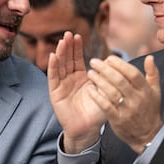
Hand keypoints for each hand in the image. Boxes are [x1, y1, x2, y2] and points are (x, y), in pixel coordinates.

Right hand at [48, 32, 106, 153]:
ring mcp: (62, 86)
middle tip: (68, 33)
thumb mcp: (104, 91)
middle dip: (67, 47)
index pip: (77, 59)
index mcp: (81, 78)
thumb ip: (106, 78)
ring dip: (60, 53)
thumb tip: (110, 61)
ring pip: (60, 66)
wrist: (88, 130)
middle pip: (67, 59)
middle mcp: (70, 80)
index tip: (78, 36)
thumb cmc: (97, 112)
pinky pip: (53, 78)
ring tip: (62, 41)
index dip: (77, 48)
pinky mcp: (55, 93)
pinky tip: (53, 56)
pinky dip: (53, 67)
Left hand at [87, 55, 162, 153]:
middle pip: (120, 81)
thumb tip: (149, 57)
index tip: (108, 58)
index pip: (133, 73)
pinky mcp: (118, 120)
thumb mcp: (156, 91)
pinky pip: (105, 106)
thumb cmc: (149, 109)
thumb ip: (152, 73)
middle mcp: (136, 99)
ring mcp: (127, 110)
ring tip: (90, 73)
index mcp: (145, 90)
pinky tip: (89, 89)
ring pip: (111, 92)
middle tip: (94, 61)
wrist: (148, 135)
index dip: (120, 64)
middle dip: (105, 69)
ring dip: (99, 81)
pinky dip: (97, 97)